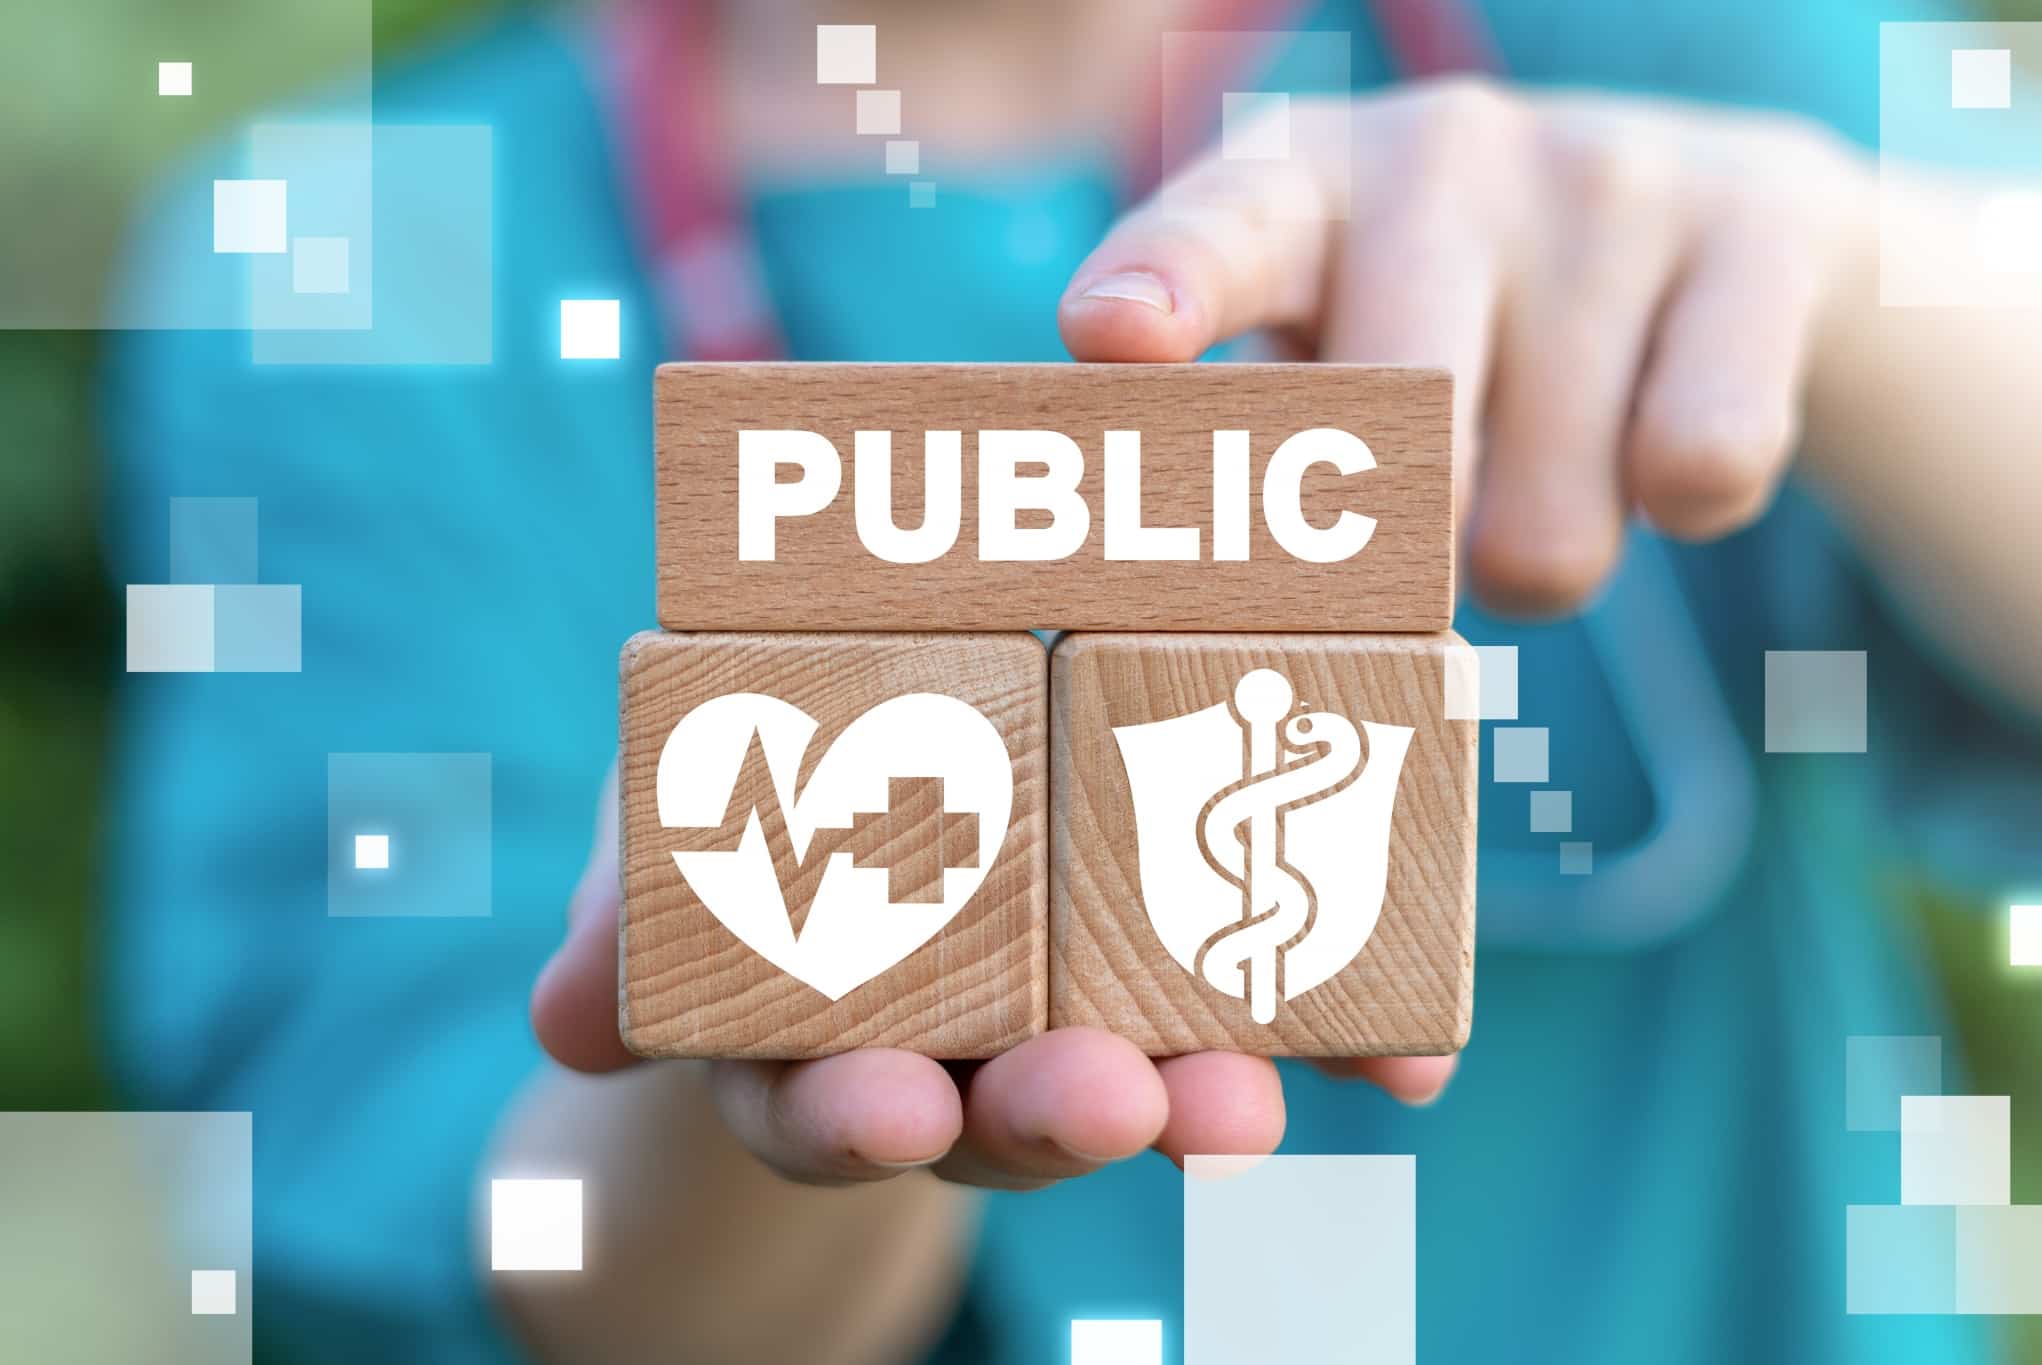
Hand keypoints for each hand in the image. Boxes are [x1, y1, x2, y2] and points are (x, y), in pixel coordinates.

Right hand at [531, 765, 1454, 1190]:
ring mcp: (1074, 1020)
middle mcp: (952, 1053)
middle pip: (995, 1113)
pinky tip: (1408, 1063)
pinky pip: (1271, 1020)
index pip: (817, 1096)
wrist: (885, 766)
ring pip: (1139, 1078)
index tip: (884, 1108)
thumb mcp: (676, 822)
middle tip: (1106, 1101)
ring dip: (1200, 1092)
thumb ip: (635, 899)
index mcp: (816, 1030)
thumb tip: (558, 1016)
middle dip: (1046, 1117)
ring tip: (1248, 1095)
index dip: (845, 1114)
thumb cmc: (755, 791)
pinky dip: (1338, 1041)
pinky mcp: (1196, 975)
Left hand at [1060, 79, 1862, 614]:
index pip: (1220, 235)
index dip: (1166, 287)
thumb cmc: (1450, 327)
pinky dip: (1680, 506)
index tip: (1113, 333)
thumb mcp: (1327, 361)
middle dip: (1396, 570)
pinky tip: (1658, 423)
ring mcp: (1603, 177)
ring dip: (1537, 555)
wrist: (1713, 222)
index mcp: (1295, 190)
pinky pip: (1699, 471)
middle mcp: (1438, 155)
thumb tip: (1237, 630)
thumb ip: (1252, 470)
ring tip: (1542, 453)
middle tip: (1416, 536)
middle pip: (1395, 459)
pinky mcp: (1756, 227)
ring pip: (1542, 534)